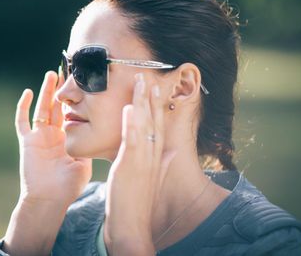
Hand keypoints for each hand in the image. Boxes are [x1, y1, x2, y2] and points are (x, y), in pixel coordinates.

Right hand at [15, 70, 92, 207]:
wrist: (49, 200)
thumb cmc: (68, 186)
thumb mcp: (84, 163)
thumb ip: (88, 147)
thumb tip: (103, 134)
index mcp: (65, 139)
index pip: (69, 114)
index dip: (73, 99)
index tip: (80, 84)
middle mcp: (51, 135)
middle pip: (56, 107)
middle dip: (60, 90)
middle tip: (66, 71)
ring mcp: (38, 137)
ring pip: (42, 108)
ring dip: (46, 91)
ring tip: (52, 74)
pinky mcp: (27, 141)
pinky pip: (22, 121)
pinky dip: (24, 106)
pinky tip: (29, 92)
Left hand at [104, 73, 176, 253]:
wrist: (132, 224)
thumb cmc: (137, 201)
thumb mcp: (152, 178)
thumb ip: (163, 163)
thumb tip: (172, 152)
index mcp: (157, 156)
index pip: (158, 125)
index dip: (157, 105)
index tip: (155, 87)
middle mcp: (153, 154)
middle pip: (154, 120)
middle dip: (151, 97)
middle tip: (148, 75)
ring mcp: (143, 158)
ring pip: (145, 124)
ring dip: (142, 101)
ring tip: (141, 81)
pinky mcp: (131, 165)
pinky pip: (132, 139)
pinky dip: (131, 122)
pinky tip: (128, 107)